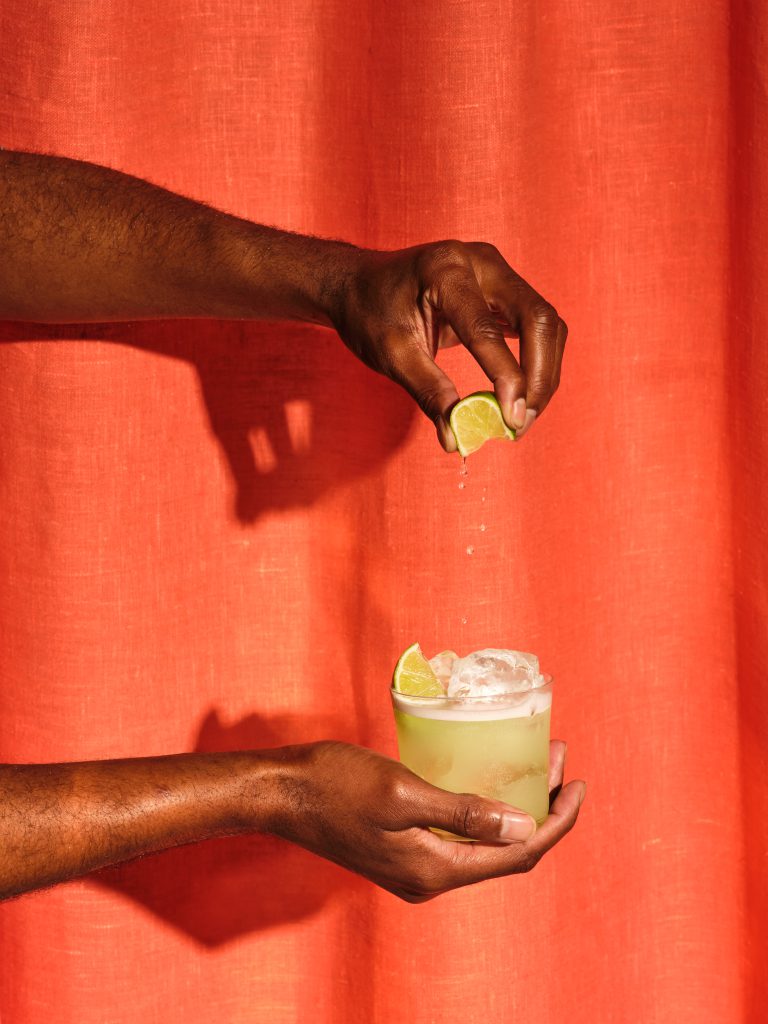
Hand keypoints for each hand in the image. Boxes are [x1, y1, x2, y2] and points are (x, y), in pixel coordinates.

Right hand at [269, 739, 583, 901]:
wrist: (282, 793)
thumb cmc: (336, 784)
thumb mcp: (404, 793)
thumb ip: (464, 813)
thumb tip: (525, 829)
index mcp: (435, 871)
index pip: (518, 856)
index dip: (556, 824)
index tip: (579, 785)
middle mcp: (430, 878)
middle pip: (506, 851)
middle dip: (541, 810)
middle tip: (559, 762)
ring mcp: (415, 866)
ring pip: (484, 843)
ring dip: (514, 806)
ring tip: (535, 763)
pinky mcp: (403, 849)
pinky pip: (460, 836)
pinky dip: (484, 808)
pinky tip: (488, 778)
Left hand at [332, 241, 567, 449]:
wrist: (359, 282)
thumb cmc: (369, 312)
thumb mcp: (392, 355)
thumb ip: (428, 392)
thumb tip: (456, 436)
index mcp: (445, 270)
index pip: (487, 328)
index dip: (506, 377)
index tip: (510, 420)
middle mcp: (481, 261)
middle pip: (538, 318)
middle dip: (539, 377)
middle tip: (522, 423)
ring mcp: (496, 271)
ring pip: (546, 323)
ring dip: (542, 374)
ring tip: (521, 416)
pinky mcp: (502, 288)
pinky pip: (535, 325)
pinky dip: (536, 362)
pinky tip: (520, 395)